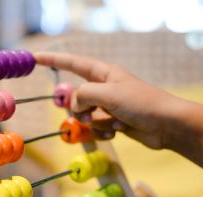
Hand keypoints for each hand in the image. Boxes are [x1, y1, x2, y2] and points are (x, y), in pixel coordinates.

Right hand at [35, 52, 190, 148]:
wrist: (167, 126)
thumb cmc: (141, 103)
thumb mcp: (107, 94)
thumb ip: (83, 95)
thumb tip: (75, 106)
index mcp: (104, 74)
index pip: (72, 64)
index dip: (53, 60)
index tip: (35, 58)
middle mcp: (104, 89)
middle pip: (76, 98)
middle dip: (80, 110)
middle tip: (91, 113)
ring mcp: (108, 107)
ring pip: (85, 117)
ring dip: (96, 123)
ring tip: (115, 123)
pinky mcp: (113, 123)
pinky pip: (95, 129)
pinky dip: (103, 132)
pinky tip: (119, 131)